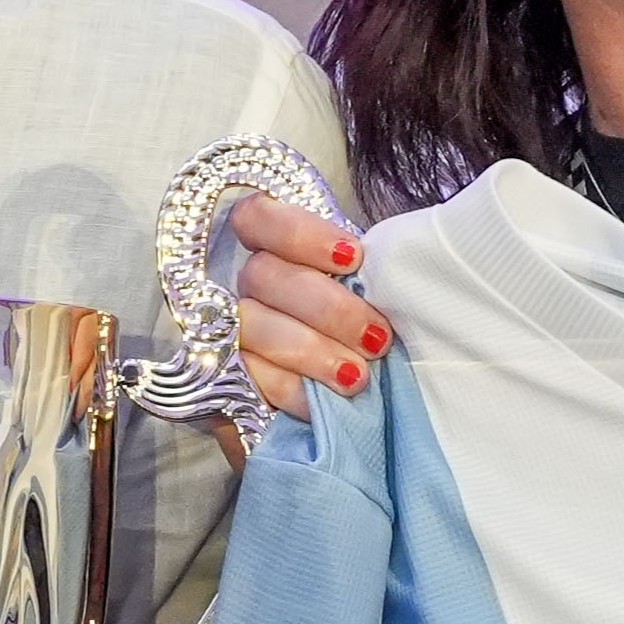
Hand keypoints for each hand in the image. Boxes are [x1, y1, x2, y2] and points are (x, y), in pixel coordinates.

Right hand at [229, 191, 385, 419]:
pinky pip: (247, 376)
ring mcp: (233, 331)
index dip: (298, 233)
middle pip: (263, 274)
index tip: (352, 258)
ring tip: (356, 376)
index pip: (258, 217)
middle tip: (376, 338)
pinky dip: (289, 388)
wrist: (357, 405)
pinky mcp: (226, 379)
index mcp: (278, 252)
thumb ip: (370, 275)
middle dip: (326, 307)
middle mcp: (249, 287)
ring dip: (310, 350)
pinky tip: (321, 403)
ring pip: (252, 325)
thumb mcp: (372, 298)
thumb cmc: (367, 337)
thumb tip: (398, 264)